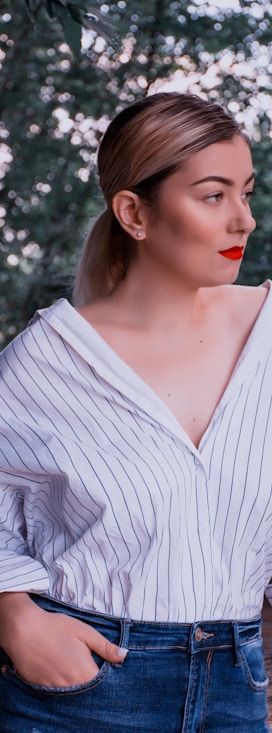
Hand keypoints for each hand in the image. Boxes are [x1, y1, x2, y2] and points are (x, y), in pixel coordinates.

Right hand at [0, 592, 127, 687]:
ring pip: (71, 691)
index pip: (103, 684)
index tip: (101, 663)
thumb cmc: (56, 627)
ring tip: (68, 662)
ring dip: (74, 681)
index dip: (105, 674)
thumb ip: (105, 647)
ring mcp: (55, 689)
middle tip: (83, 660)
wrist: (23, 629)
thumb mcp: (84, 631)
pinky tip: (56, 666)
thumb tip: (124, 656)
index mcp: (86, 673)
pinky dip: (59, 682)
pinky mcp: (41, 688)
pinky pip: (56, 690)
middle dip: (89, 678)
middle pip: (88, 689)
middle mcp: (72, 686)